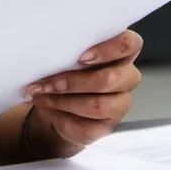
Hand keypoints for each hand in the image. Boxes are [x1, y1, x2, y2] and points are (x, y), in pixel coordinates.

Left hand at [21, 30, 142, 157]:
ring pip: (98, 104)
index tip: (81, 57)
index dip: (109, 49)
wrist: (56, 106)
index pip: (129, 43)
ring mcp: (120, 103)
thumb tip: (49, 48)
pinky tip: (47, 106)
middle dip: (74, 81)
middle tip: (48, 81)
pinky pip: (88, 123)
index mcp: (119, 52)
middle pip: (112, 78)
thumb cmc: (64, 72)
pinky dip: (62, 114)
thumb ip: (69, 50)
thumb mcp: (66, 57)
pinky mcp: (108, 125)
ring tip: (40, 93)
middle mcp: (126, 76)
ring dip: (63, 99)